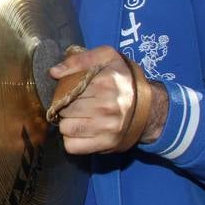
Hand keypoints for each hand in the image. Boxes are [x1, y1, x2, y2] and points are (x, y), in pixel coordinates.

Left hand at [48, 46, 166, 153]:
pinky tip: (81, 131)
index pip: (67, 90)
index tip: (70, 91)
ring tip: (78, 117)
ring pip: (66, 128)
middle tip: (75, 105)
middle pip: (65, 110)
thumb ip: (80, 59)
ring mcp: (107, 127)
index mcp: (106, 82)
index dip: (64, 91)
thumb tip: (54, 72)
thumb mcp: (107, 58)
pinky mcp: (106, 143)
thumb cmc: (123, 80)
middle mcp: (107, 105)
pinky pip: (72, 146)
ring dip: (67, 124)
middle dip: (65, 107)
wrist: (150, 107)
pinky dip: (71, 140)